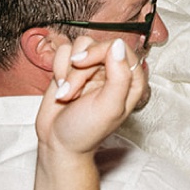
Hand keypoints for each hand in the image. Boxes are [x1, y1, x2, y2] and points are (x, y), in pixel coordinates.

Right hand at [37, 36, 146, 157]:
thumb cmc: (86, 131)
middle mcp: (113, 70)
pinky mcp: (72, 68)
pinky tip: (61, 88)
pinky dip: (58, 68)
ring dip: (67, 71)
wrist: (58, 144)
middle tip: (72, 93)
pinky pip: (64, 51)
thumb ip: (119, 77)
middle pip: (95, 47)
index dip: (99, 51)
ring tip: (68, 94)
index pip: (119, 47)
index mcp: (131, 80)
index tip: (81, 64)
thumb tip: (118, 45)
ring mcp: (92, 68)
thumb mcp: (109, 108)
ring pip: (78, 46)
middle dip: (78, 71)